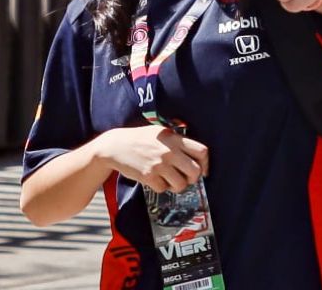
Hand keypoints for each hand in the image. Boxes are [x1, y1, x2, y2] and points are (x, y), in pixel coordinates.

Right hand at [94, 126, 208, 193]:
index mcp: (175, 139)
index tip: (203, 170)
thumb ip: (178, 140)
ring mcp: (159, 165)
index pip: (202, 152)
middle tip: (187, 178)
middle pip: (195, 171)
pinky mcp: (148, 176)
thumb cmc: (140, 138)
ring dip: (177, 186)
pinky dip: (161, 187)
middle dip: (193, 178)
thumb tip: (196, 155)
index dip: (206, 163)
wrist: (115, 146)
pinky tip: (156, 180)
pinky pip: (163, 188)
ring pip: (181, 184)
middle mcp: (169, 152)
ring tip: (170, 180)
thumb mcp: (161, 132)